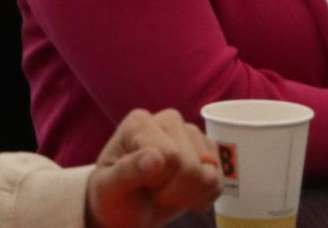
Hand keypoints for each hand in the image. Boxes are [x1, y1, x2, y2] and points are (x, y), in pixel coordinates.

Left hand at [84, 108, 221, 227]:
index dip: (158, 181)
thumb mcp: (108, 189)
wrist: (127, 209)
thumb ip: (127, 172)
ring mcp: (190, 134)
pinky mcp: (207, 151)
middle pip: (191, 165)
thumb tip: (155, 158)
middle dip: (173, 191)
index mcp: (140, 122)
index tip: (140, 184)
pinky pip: (219, 180)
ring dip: (188, 195)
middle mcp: (168, 120)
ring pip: (209, 173)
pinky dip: (202, 197)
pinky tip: (183, 196)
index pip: (169, 155)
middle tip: (153, 192)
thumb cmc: (113, 196)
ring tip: (167, 193)